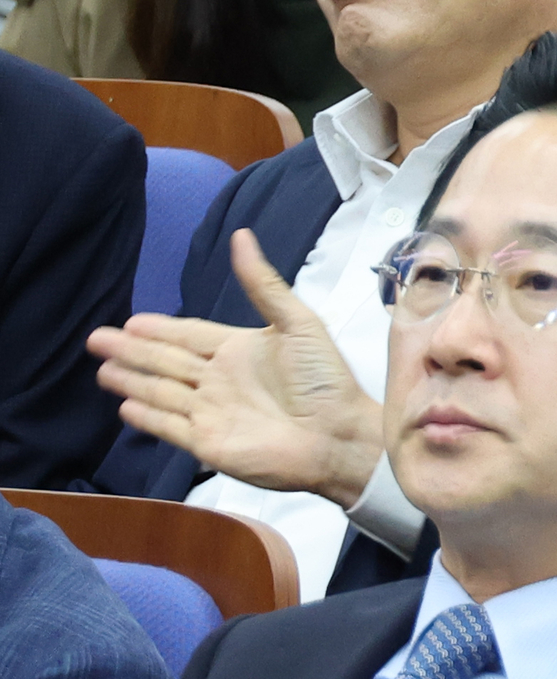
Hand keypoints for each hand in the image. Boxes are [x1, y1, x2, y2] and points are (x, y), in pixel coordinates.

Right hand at [89, 232, 381, 505]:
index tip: (131, 321)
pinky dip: (147, 417)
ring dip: (132, 381)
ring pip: (161, 392)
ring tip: (102, 371)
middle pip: (166, 361)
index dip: (160, 329)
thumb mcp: (298, 323)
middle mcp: (220, 380)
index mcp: (240, 350)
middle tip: (96, 339)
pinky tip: (126, 406)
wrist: (338, 436)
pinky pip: (169, 426)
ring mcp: (211, 412)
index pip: (189, 335)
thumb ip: (263, 284)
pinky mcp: (206, 442)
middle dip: (132, 351)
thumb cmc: (324, 380)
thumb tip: (242, 236)